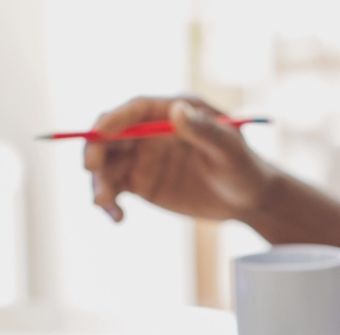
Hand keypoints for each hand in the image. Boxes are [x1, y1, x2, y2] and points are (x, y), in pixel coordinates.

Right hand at [83, 96, 274, 221]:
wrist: (248, 199)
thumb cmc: (244, 167)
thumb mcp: (229, 150)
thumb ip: (203, 130)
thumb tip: (176, 110)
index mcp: (172, 112)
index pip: (136, 110)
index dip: (114, 118)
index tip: (99, 132)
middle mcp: (150, 131)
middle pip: (111, 135)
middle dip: (96, 150)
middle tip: (91, 169)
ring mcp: (142, 157)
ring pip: (107, 165)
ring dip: (99, 182)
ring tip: (105, 204)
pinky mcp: (140, 182)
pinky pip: (114, 188)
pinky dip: (109, 202)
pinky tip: (118, 218)